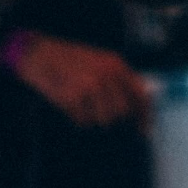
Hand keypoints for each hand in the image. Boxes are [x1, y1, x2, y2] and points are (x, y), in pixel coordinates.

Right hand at [14, 33, 152, 131]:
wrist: (42, 55)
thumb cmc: (74, 60)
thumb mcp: (103, 61)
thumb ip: (120, 79)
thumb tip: (137, 107)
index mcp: (117, 65)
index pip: (140, 94)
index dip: (145, 115)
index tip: (144, 132)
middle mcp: (106, 75)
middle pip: (122, 112)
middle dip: (113, 116)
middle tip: (100, 111)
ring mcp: (89, 86)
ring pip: (103, 119)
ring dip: (95, 117)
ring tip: (85, 105)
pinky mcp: (72, 98)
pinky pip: (83, 121)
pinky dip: (79, 118)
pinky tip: (72, 105)